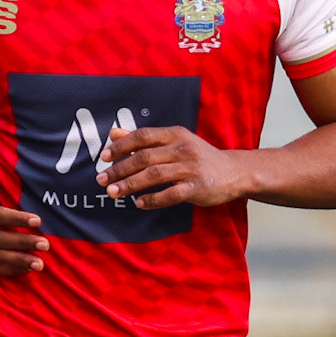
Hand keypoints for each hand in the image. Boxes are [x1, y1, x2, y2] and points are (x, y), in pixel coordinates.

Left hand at [95, 125, 246, 208]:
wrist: (234, 172)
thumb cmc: (198, 156)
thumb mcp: (174, 141)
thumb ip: (143, 138)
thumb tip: (113, 133)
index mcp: (175, 134)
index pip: (143, 136)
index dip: (122, 146)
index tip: (104, 156)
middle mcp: (182, 148)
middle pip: (145, 157)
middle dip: (120, 169)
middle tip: (101, 179)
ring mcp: (190, 168)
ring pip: (154, 175)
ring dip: (130, 184)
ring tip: (113, 192)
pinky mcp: (197, 187)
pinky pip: (170, 194)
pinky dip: (153, 199)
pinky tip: (139, 203)